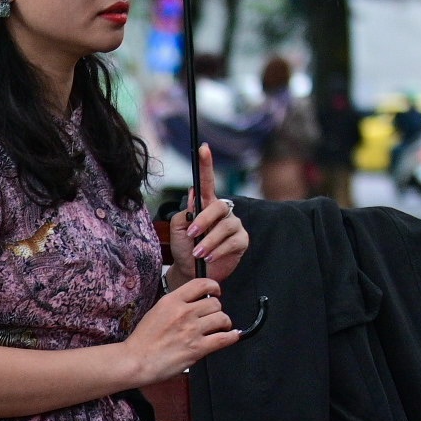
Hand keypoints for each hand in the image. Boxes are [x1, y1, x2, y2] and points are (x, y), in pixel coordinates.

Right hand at [122, 274, 240, 384]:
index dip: (214, 287)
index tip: (216, 292)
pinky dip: (232, 336)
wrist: (136, 361)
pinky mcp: (197, 348)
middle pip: (215, 304)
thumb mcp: (156, 312)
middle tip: (212, 318)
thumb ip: (176, 305)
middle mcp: (183, 312)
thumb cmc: (143, 340)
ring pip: (222, 319)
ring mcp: (192, 330)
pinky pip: (224, 338)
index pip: (202, 284)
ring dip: (224, 324)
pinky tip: (232, 336)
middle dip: (216, 311)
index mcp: (172, 301)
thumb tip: (196, 304)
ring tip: (219, 329)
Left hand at [168, 144, 248, 282]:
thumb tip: (193, 193)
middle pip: (219, 206)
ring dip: (210, 240)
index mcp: (206, 205)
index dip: (206, 165)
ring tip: (198, 253)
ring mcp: (234, 225)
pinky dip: (219, 250)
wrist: (190, 272)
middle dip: (204, 220)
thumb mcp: (178, 229)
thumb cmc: (184, 248)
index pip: (207, 182)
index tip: (203, 148)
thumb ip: (185, 212)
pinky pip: (233, 241)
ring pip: (226, 226)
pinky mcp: (242, 241)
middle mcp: (223, 211)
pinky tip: (209, 258)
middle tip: (192, 234)